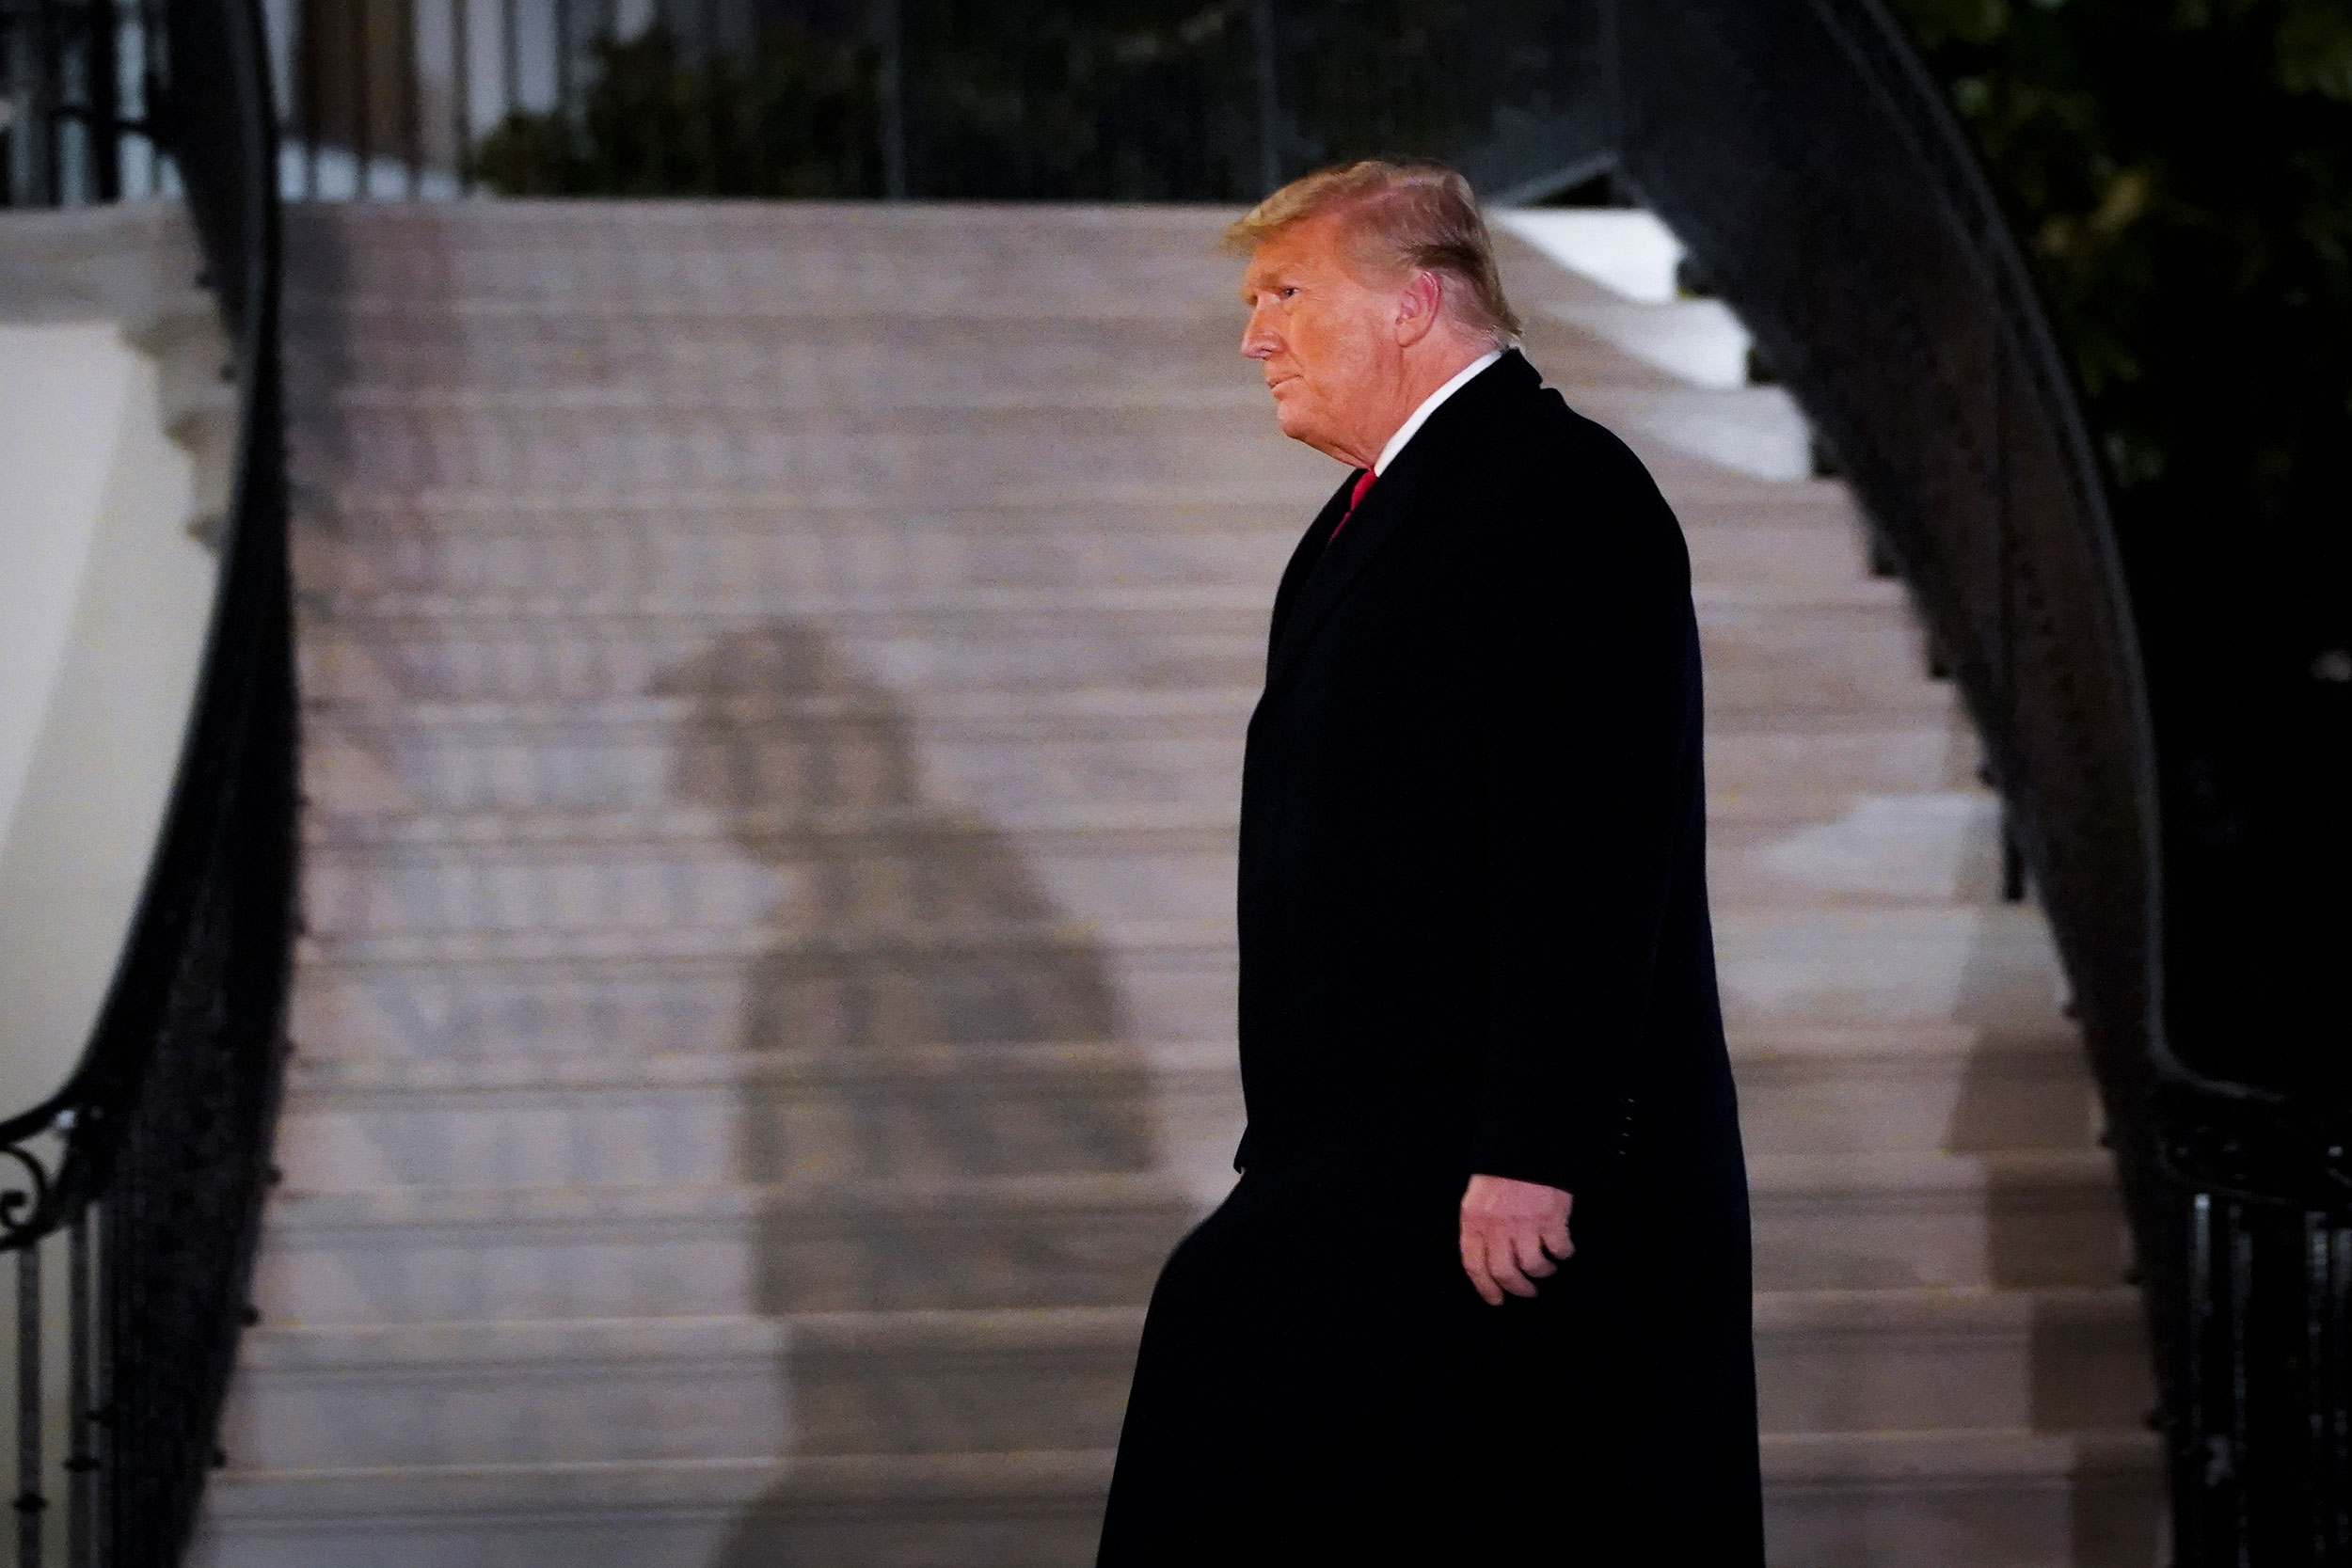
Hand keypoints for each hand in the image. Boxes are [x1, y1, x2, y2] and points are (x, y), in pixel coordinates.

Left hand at [1459, 1174, 1572, 1305]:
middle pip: (1505, 1273)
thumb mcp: (1477, 1197)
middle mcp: (1498, 1225)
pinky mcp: (1552, 1218)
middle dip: (1517, 1288)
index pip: (1475, 1266)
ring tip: (1546, 1269)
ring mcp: (1525, 1223)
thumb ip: (1479, 1228)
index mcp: (1474, 1220)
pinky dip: (1563, 1255)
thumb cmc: (1501, 1171)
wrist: (1527, 1144)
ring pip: (1533, 1266)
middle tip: (1527, 1291)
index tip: (1496, 1299)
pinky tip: (1562, 1251)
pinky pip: (1559, 1250)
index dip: (1486, 1288)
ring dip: (1542, 1273)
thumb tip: (1486, 1262)